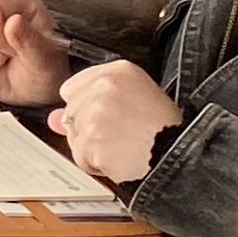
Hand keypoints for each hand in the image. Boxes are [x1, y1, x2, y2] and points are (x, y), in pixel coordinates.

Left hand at [48, 59, 182, 184]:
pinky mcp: (94, 137)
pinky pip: (81, 158)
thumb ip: (89, 105)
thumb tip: (55, 118)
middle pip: (70, 114)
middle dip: (90, 131)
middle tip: (123, 135)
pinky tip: (122, 159)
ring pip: (74, 137)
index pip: (72, 88)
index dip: (88, 110)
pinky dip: (98, 166)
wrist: (182, 157)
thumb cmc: (166, 133)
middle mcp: (106, 85)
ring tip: (124, 146)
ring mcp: (98, 110)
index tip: (113, 117)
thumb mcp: (133, 106)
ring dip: (94, 150)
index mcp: (119, 70)